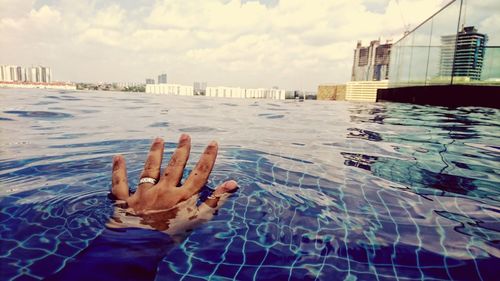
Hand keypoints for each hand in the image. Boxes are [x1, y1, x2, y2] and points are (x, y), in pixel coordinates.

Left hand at [108, 134, 236, 236]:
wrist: (139, 249)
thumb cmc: (172, 236)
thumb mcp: (199, 220)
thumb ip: (216, 200)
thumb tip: (233, 183)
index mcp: (182, 197)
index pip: (199, 173)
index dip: (207, 157)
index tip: (212, 143)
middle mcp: (164, 191)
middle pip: (175, 167)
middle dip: (181, 150)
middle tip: (185, 136)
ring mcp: (143, 195)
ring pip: (150, 169)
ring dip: (155, 153)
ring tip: (159, 139)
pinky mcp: (125, 201)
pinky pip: (120, 184)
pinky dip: (118, 171)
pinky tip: (118, 158)